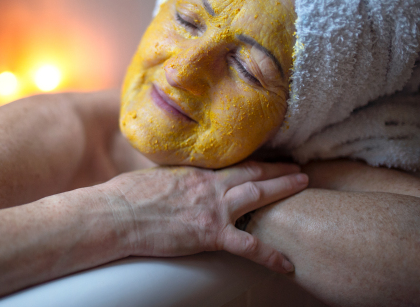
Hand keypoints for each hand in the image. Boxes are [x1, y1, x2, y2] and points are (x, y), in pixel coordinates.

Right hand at [98, 161, 306, 272]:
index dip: (254, 159)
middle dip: (277, 169)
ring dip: (283, 188)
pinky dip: (270, 255)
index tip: (268, 157)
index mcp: (195, 172)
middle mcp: (209, 186)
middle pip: (251, 172)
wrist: (117, 215)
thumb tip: (177, 178)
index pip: (232, 162)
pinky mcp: (210, 234)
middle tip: (298, 167)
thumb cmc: (127, 196)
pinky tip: (287, 264)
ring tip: (303, 184)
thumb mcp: (155, 177)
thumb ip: (176, 177)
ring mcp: (212, 208)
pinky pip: (248, 245)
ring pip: (257, 195)